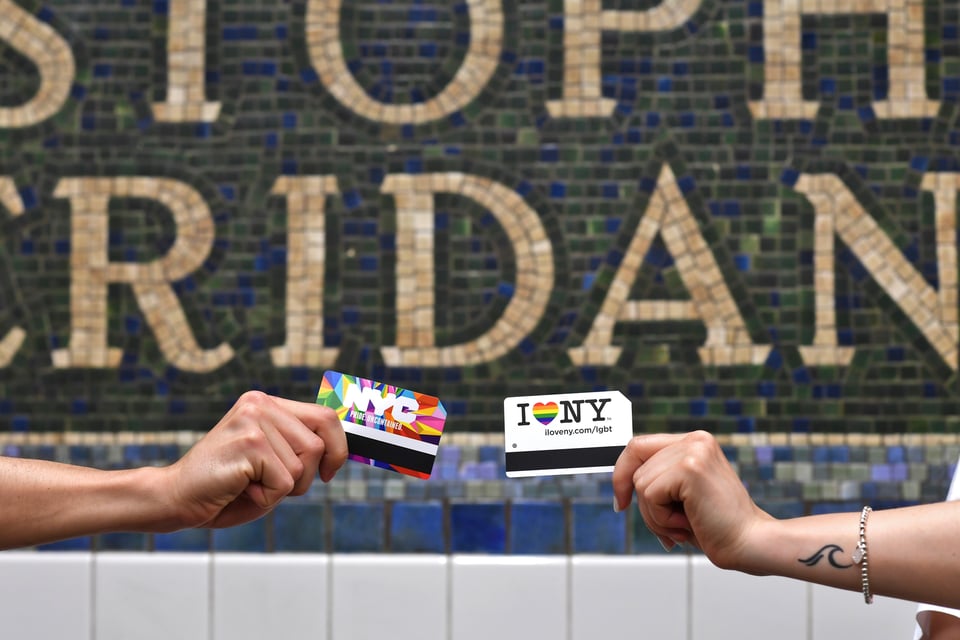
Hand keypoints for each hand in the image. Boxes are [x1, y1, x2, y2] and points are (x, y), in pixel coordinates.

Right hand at [161, 391, 347, 528]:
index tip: (331, 470)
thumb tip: (340, 450)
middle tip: (276, 485)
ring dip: (282, 488)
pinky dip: (267, 497)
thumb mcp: (268, 461)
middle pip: (319, 444)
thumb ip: (296, 448)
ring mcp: (254, 421)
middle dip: (307, 475)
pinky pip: (284, 482)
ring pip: (303, 465)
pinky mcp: (250, 443)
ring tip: (250, 484)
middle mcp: (261, 404)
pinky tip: (240, 489)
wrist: (175, 498)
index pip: (325, 416)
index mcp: (266, 404)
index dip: (338, 446)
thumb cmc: (224, 486)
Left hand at [612, 431, 771, 569]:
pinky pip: (649, 495)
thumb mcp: (682, 497)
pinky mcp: (690, 468)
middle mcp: (694, 440)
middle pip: (636, 467)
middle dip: (644, 506)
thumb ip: (659, 481)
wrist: (751, 544)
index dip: (621, 473)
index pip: (638, 446)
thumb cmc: (717, 527)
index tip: (620, 503)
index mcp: (695, 442)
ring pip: (640, 484)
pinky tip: (688, 524)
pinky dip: (661, 519)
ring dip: (655, 516)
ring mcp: (693, 450)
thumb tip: (620, 482)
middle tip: (671, 527)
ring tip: (684, 525)